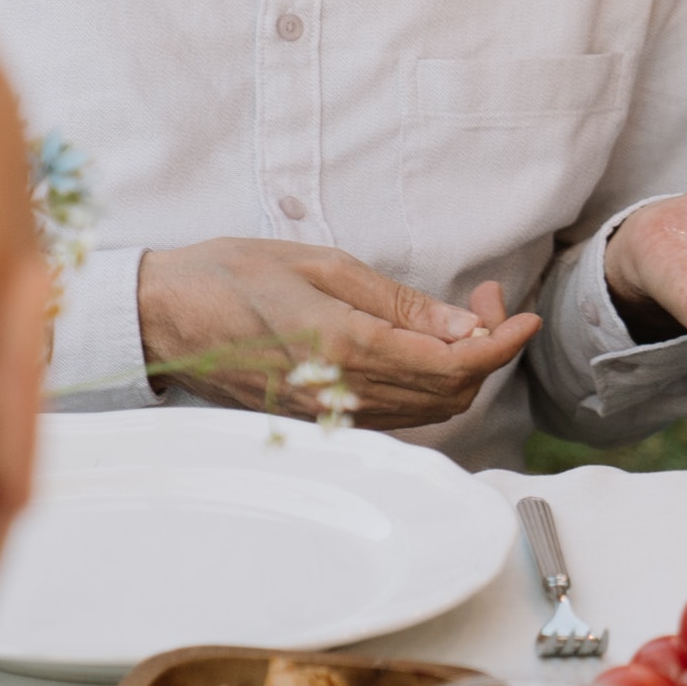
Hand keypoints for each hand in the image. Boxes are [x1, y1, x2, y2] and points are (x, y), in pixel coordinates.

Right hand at [135, 237, 537, 430]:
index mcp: (348, 348)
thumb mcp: (323, 267)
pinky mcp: (319, 418)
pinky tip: (420, 347)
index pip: (456, 364)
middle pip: (452, 394)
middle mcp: (345, 392)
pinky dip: (425, 385)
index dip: (503, 344)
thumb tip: (464, 328)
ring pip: (428, 410)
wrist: (162, 316)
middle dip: (486, 349)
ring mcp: (330, 413)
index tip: (524, 316)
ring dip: (459, 369)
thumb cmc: (233, 275)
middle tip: (484, 300)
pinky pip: (395, 413)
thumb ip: (399, 304)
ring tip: (457, 317)